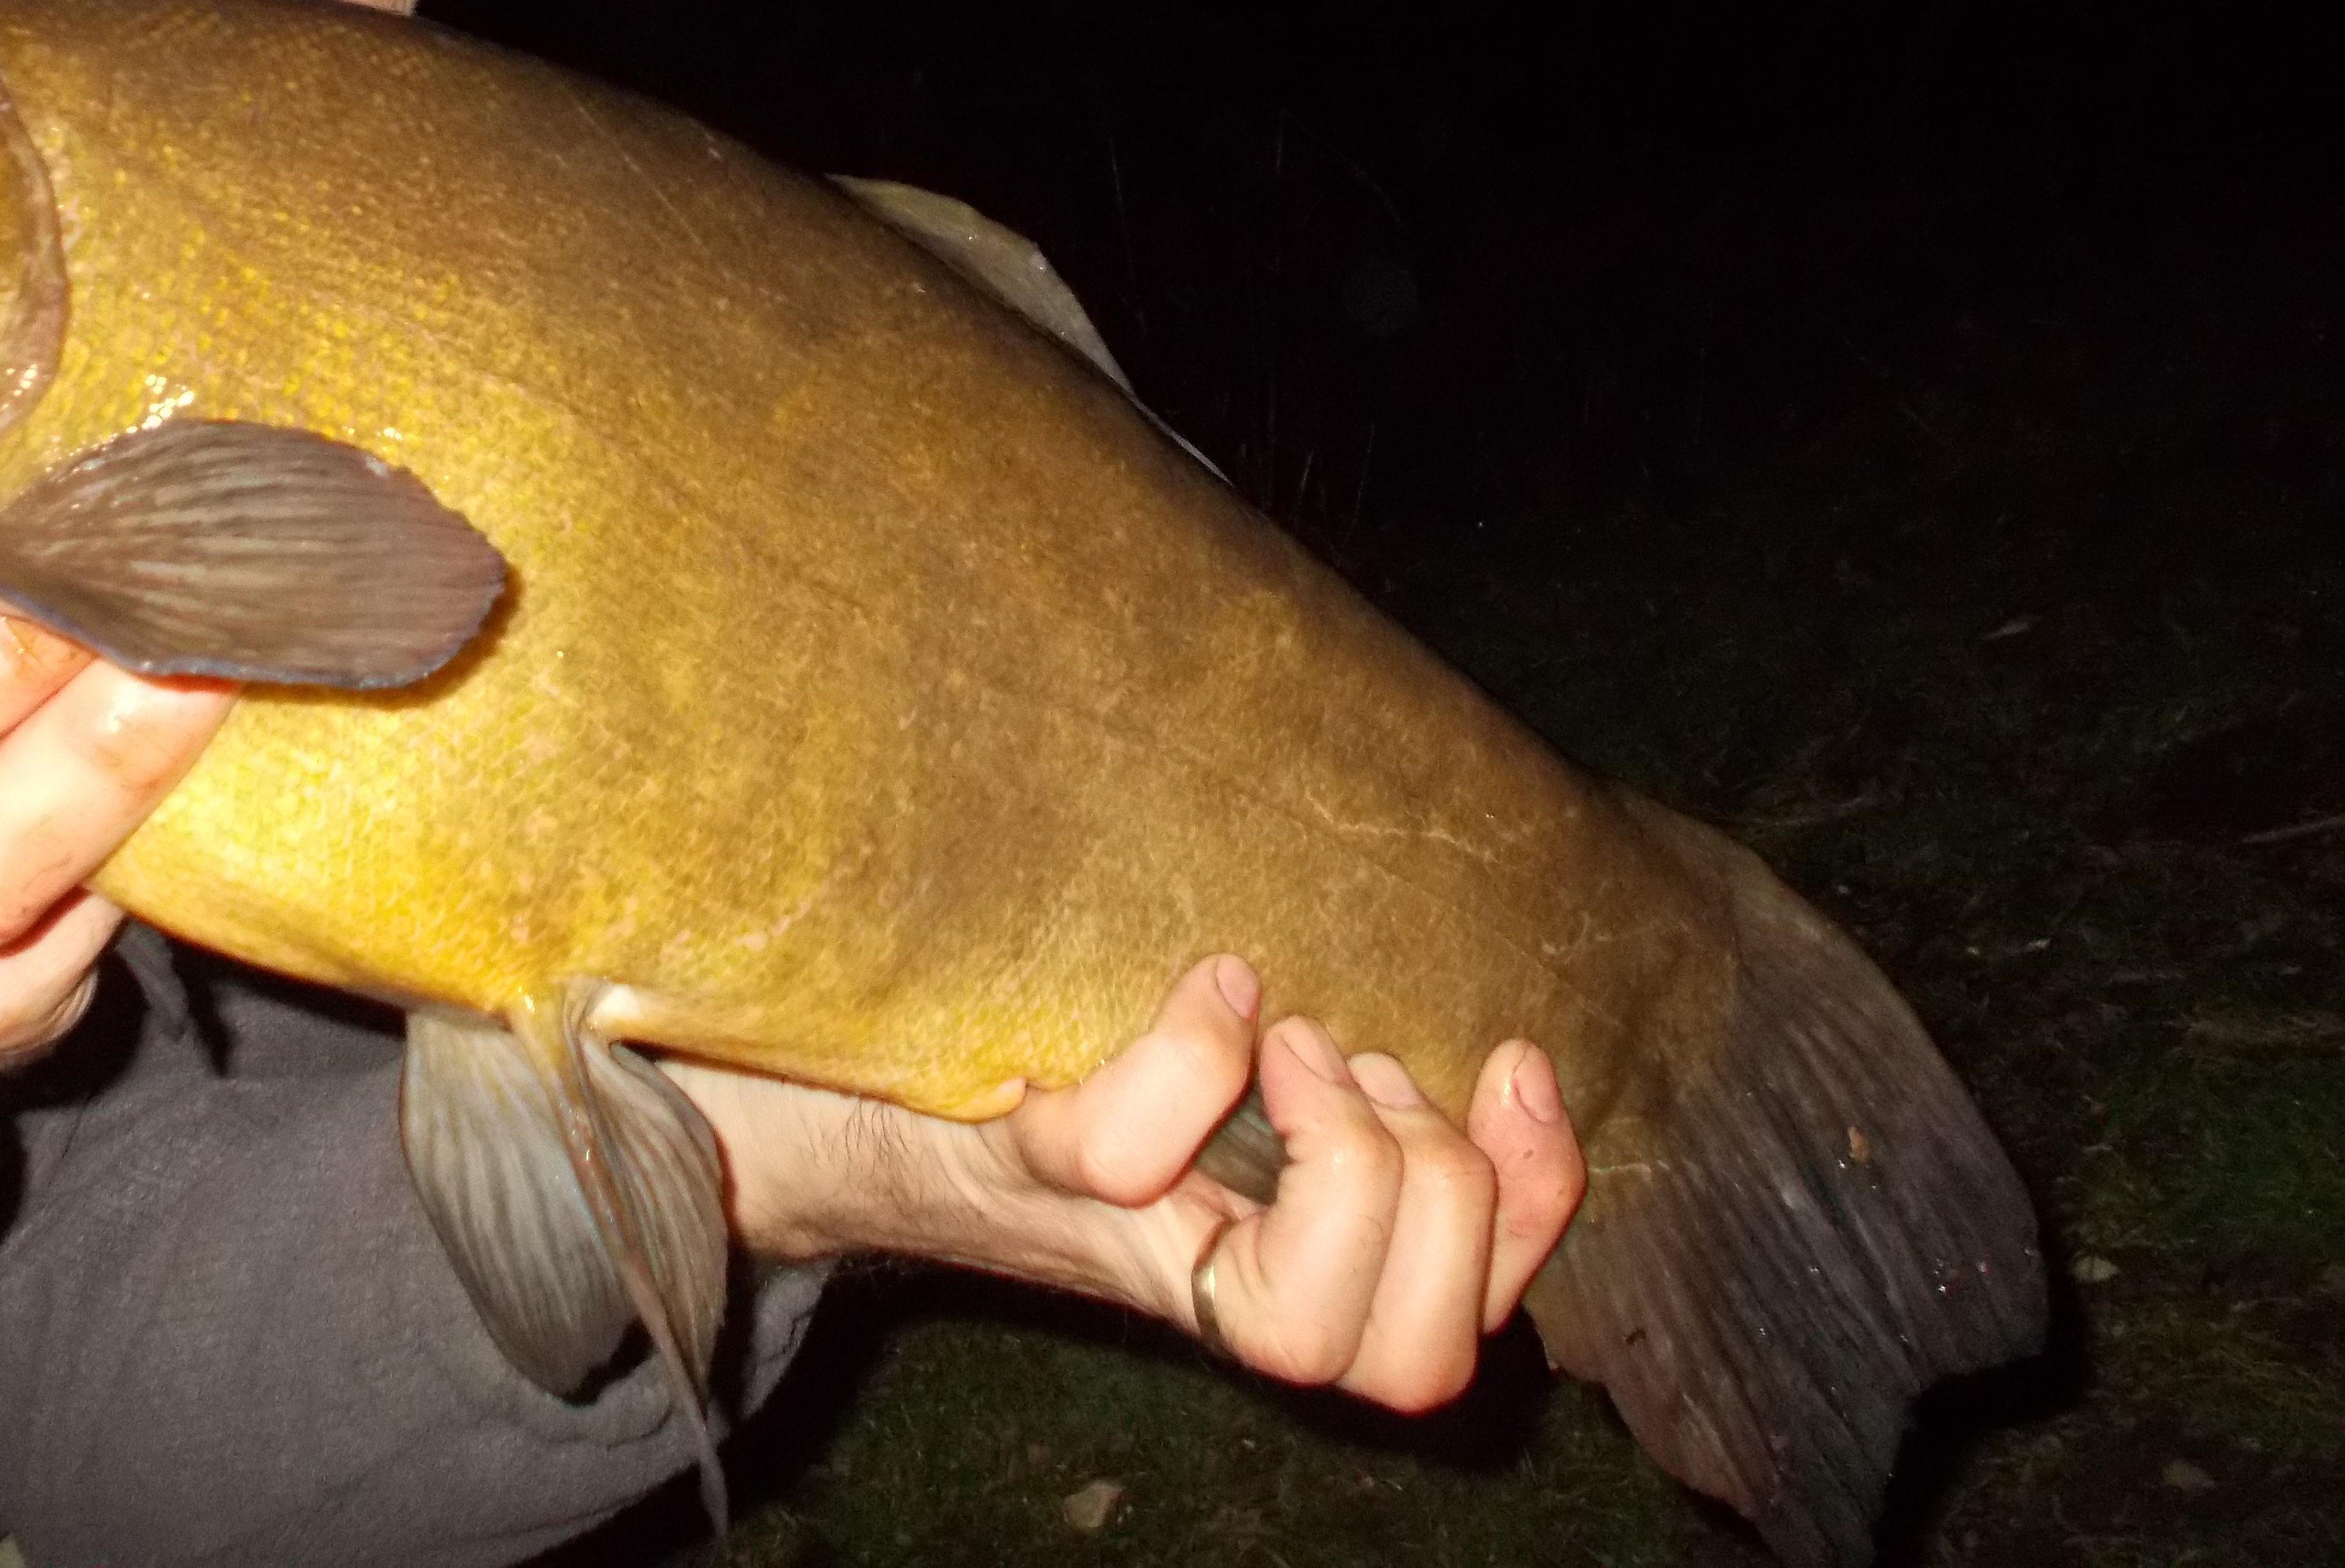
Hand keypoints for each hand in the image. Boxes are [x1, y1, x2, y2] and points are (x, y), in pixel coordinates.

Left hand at [670, 956, 1585, 1411]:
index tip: (1514, 1061)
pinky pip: (1128, 1154)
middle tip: (1346, 1063)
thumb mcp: (1179, 1046)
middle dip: (1441, 1194)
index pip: (1457, 1325)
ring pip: (1300, 1328)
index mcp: (1267, 1254)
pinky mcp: (1016, 1163)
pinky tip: (1200, 985)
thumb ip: (1294, 1055)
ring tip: (1287, 1044)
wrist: (809, 1091)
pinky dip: (1189, 1057)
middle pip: (1412, 1358)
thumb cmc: (1011, 1053)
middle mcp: (1201, 1278)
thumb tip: (1468, 1017)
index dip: (1535, 1213)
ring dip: (1350, 1159)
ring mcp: (1113, 1234)